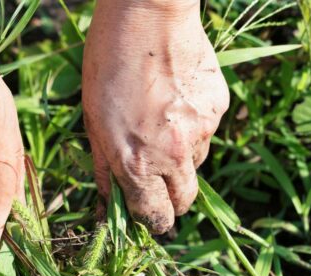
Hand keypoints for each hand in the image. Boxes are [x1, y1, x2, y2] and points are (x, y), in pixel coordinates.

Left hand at [82, 0, 228, 233]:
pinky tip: (176, 98)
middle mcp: (174, 155)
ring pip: (196, 164)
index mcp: (137, 163)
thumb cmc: (108, 64)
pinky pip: (207, 131)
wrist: (148, 14)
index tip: (149, 215)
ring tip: (161, 121)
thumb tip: (108, 204)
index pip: (155, 217)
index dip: (152, 221)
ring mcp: (201, 131)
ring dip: (181, 157)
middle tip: (158, 181)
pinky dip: (193, 125)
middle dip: (172, 200)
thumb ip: (104, 167)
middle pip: (184, 202)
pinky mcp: (218, 108)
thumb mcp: (92, 120)